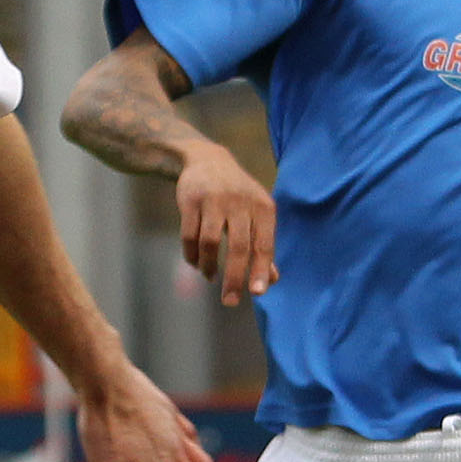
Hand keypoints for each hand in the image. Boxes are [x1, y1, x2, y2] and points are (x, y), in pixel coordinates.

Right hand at [173, 141, 277, 303]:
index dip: (261, 269)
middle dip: (234, 278)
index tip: (258, 293)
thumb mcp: (256, 214)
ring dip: (210, 266)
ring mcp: (214, 199)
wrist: (207, 160)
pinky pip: (189, 235)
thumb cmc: (239, 196)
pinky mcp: (190, 199)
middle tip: (230, 301)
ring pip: (210, 243)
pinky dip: (192, 255)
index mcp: (263, 207)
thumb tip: (271, 280)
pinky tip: (196, 263)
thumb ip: (263, 246)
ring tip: (210, 277)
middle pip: (238, 247)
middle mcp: (241, 202)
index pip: (264, 244)